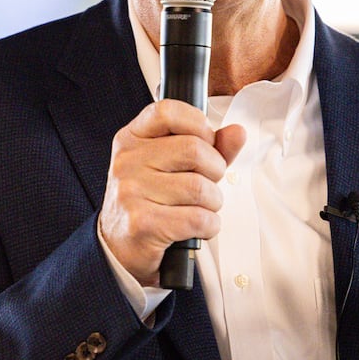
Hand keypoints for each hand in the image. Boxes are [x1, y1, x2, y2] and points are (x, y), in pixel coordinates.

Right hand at [99, 99, 246, 286]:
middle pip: (194, 150)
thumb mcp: (172, 166)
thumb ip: (209, 147)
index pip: (168, 111)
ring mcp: (131, 192)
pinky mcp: (142, 224)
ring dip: (213, 202)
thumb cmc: (150, 201)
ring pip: (200, 188)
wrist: (119, 247)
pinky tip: (199, 227)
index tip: (206, 142)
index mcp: (132, 139)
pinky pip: (197, 218)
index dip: (198, 124)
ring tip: (201, 208)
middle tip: (208, 183)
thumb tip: (238, 132)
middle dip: (215, 170)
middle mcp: (127, 162)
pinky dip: (210, 226)